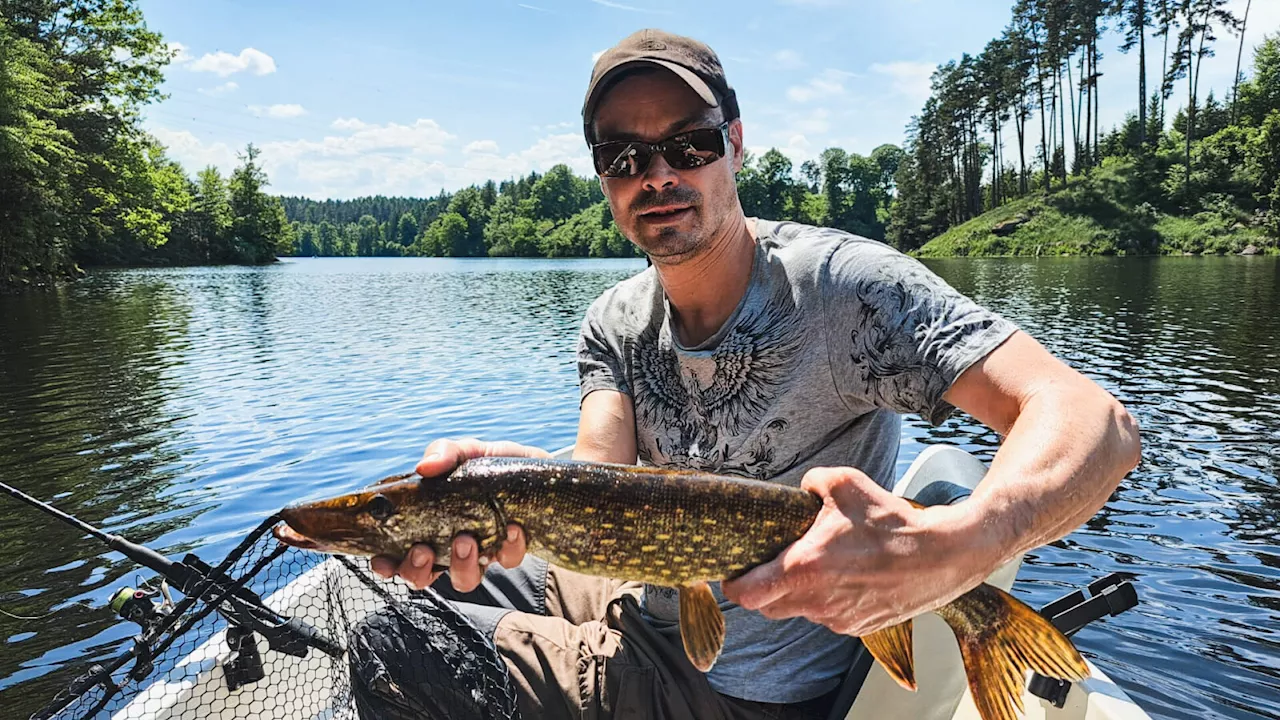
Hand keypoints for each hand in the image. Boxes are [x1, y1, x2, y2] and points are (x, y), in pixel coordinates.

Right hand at [370, 438, 548, 590]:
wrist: (540, 469)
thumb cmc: (493, 464)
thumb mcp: (467, 451)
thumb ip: (445, 454)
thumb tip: (425, 467)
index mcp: (428, 524)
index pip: (396, 552)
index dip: (385, 564)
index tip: (382, 561)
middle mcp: (449, 546)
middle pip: (421, 577)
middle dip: (416, 571)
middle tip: (423, 550)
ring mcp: (481, 553)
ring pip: (464, 580)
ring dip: (460, 565)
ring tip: (467, 540)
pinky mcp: (511, 552)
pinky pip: (507, 561)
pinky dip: (508, 546)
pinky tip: (511, 528)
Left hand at [720, 466, 986, 637]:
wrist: (942, 554)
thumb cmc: (892, 521)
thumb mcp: (844, 483)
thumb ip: (810, 482)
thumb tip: (800, 490)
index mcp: (805, 568)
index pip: (747, 595)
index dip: (734, 584)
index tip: (734, 572)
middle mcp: (817, 601)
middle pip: (768, 608)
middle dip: (765, 589)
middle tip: (774, 565)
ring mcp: (837, 619)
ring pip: (801, 611)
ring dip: (800, 593)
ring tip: (821, 565)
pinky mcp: (858, 628)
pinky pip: (828, 617)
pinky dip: (828, 601)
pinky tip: (846, 577)